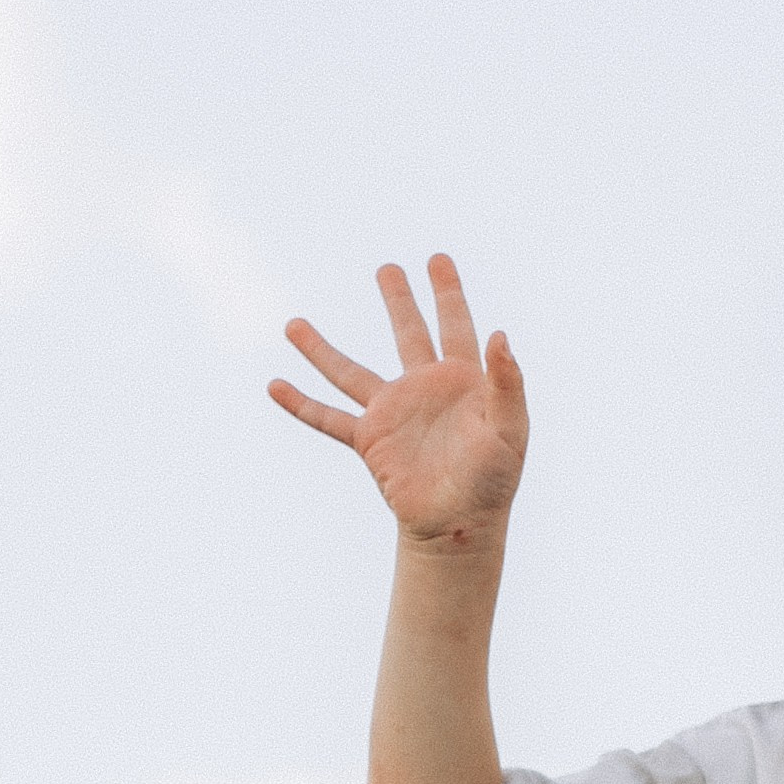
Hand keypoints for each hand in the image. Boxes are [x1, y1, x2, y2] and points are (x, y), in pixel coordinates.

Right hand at [270, 256, 527, 555]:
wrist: (459, 523)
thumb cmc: (493, 480)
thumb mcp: (509, 429)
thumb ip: (506, 382)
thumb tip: (500, 333)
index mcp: (461, 381)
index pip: (455, 326)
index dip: (448, 293)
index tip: (438, 259)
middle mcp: (423, 390)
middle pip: (407, 333)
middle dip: (398, 301)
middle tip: (386, 269)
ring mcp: (392, 413)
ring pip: (350, 371)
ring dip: (321, 349)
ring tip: (293, 324)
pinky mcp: (369, 441)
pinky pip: (328, 418)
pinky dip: (301, 403)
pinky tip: (275, 386)